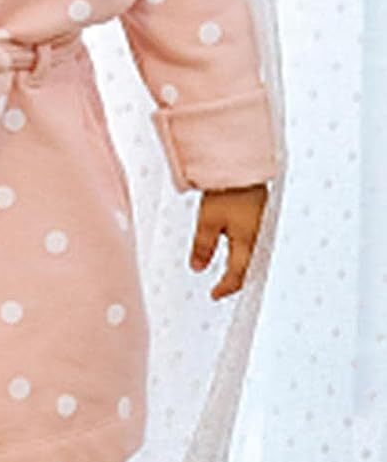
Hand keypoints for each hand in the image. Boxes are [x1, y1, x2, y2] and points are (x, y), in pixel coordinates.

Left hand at [190, 183, 268, 298]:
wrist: (245, 166)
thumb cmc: (227, 191)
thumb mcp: (207, 221)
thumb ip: (202, 246)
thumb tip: (197, 269)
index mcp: (248, 244)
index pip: (237, 275)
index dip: (225, 287)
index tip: (214, 295)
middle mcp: (260, 239)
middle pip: (249, 268)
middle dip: (236, 279)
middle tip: (223, 287)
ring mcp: (264, 228)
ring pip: (253, 255)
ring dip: (242, 266)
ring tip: (231, 272)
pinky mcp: (263, 217)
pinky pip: (256, 242)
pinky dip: (246, 251)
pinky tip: (240, 249)